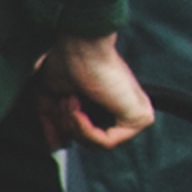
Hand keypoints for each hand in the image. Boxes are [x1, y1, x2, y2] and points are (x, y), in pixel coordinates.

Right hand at [32, 33, 154, 150]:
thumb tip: (55, 144)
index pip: (87, 136)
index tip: (55, 106)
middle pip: (90, 142)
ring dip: (74, 125)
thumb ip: (52, 121)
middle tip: (64, 101)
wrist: (80, 46)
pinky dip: (85, 129)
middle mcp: (125, 110)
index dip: (64, 127)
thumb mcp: (51, 96)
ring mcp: (135, 115)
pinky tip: (78, 110)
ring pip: (97, 145)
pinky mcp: (140, 118)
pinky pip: (107, 142)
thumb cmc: (67, 62)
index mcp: (109, 105)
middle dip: (68, 126)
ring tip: (70, 101)